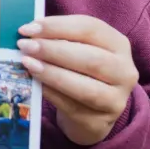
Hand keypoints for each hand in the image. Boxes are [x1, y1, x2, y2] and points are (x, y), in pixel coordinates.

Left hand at [17, 15, 138, 145]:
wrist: (91, 112)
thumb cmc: (80, 71)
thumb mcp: (77, 48)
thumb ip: (59, 38)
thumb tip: (28, 31)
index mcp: (119, 44)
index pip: (90, 28)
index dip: (57, 26)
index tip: (28, 28)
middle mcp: (124, 71)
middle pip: (92, 59)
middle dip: (53, 50)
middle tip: (25, 45)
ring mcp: (115, 100)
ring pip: (85, 87)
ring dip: (52, 73)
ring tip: (27, 63)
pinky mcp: (99, 122)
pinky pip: (72, 106)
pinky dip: (51, 93)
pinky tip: (35, 84)